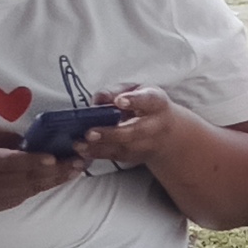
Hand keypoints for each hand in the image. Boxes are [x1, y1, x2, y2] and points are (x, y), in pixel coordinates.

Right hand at [0, 123, 83, 217]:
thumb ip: (1, 136)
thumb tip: (30, 140)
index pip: (10, 162)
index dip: (32, 161)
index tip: (52, 158)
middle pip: (29, 178)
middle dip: (58, 169)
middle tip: (82, 158)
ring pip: (32, 189)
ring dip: (56, 179)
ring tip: (77, 167)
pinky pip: (24, 196)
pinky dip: (41, 186)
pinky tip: (57, 177)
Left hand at [64, 85, 197, 173]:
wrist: (168, 134)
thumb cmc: (147, 106)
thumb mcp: (137, 90)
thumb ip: (116, 91)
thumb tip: (98, 100)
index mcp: (156, 103)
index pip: (148, 100)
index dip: (134, 101)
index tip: (120, 101)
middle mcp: (155, 126)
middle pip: (135, 131)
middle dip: (112, 133)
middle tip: (90, 132)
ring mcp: (147, 144)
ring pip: (124, 148)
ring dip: (100, 147)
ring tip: (79, 145)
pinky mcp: (136, 156)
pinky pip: (116, 156)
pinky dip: (98, 154)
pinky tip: (82, 151)